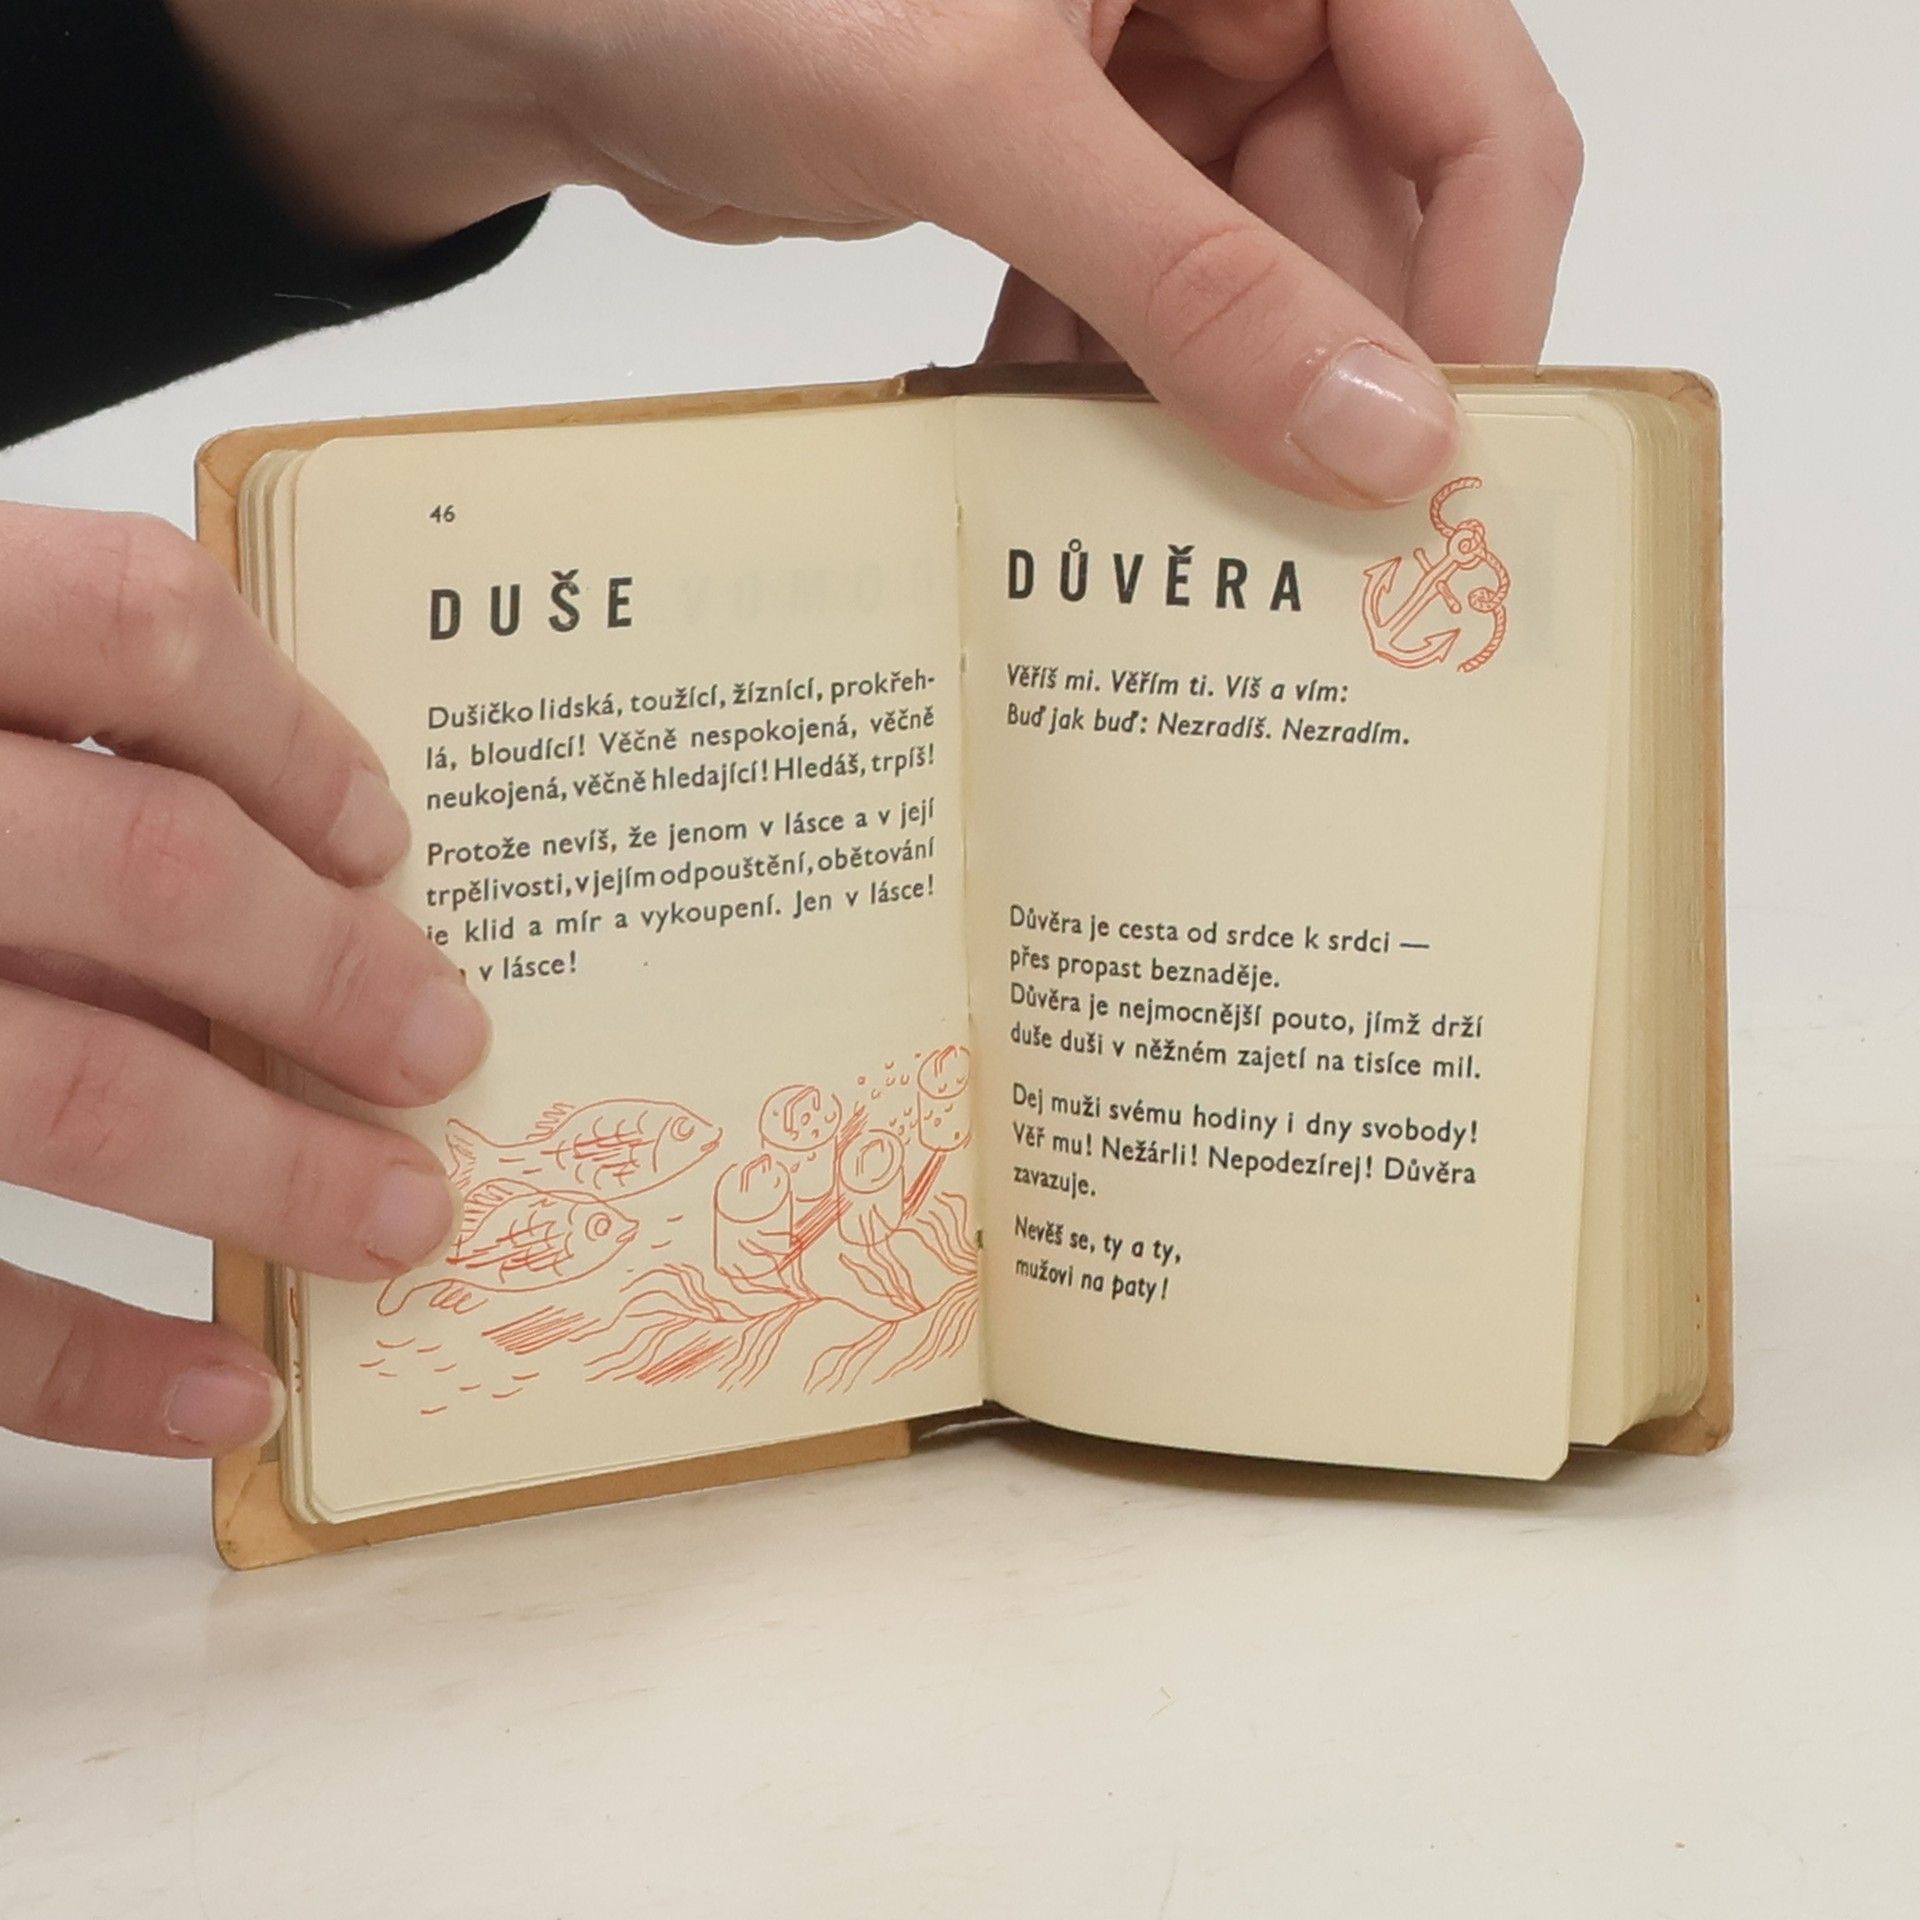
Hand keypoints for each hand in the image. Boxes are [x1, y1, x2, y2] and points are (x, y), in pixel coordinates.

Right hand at [0, 504, 488, 1456]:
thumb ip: (15, 745)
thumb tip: (280, 864)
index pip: (126, 624)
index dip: (287, 731)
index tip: (380, 837)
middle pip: (147, 871)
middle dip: (328, 976)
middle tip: (440, 1045)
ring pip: (64, 1086)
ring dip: (262, 1175)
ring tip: (397, 1222)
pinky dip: (90, 1362)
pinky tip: (222, 1390)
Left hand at [170, 0, 1579, 505]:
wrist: (535, 9)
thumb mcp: (980, 121)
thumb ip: (1192, 282)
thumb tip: (1384, 434)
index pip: (1474, 110)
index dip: (1481, 299)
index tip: (1448, 478)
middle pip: (1357, 223)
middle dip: (1321, 391)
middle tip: (1304, 567)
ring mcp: (1140, 84)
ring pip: (1240, 283)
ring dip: (1199, 412)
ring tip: (1166, 539)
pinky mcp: (1051, 166)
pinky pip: (1132, 304)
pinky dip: (1097, 390)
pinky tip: (1049, 465)